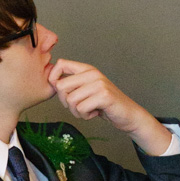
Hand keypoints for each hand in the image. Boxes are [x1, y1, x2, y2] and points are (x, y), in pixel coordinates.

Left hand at [48, 60, 171, 155]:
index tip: (61, 92)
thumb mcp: (87, 90)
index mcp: (87, 69)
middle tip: (78, 106)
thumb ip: (72, 84)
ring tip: (88, 110)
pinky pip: (81, 108)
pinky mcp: (104, 96)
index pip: (61, 64)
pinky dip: (85, 116)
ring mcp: (99, 84)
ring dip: (76, 111)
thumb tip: (52, 82)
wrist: (127, 114)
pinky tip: (95, 113)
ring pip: (70, 100)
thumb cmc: (105, 104)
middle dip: (65, 102)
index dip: (54, 78)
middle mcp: (93, 73)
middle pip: (61, 86)